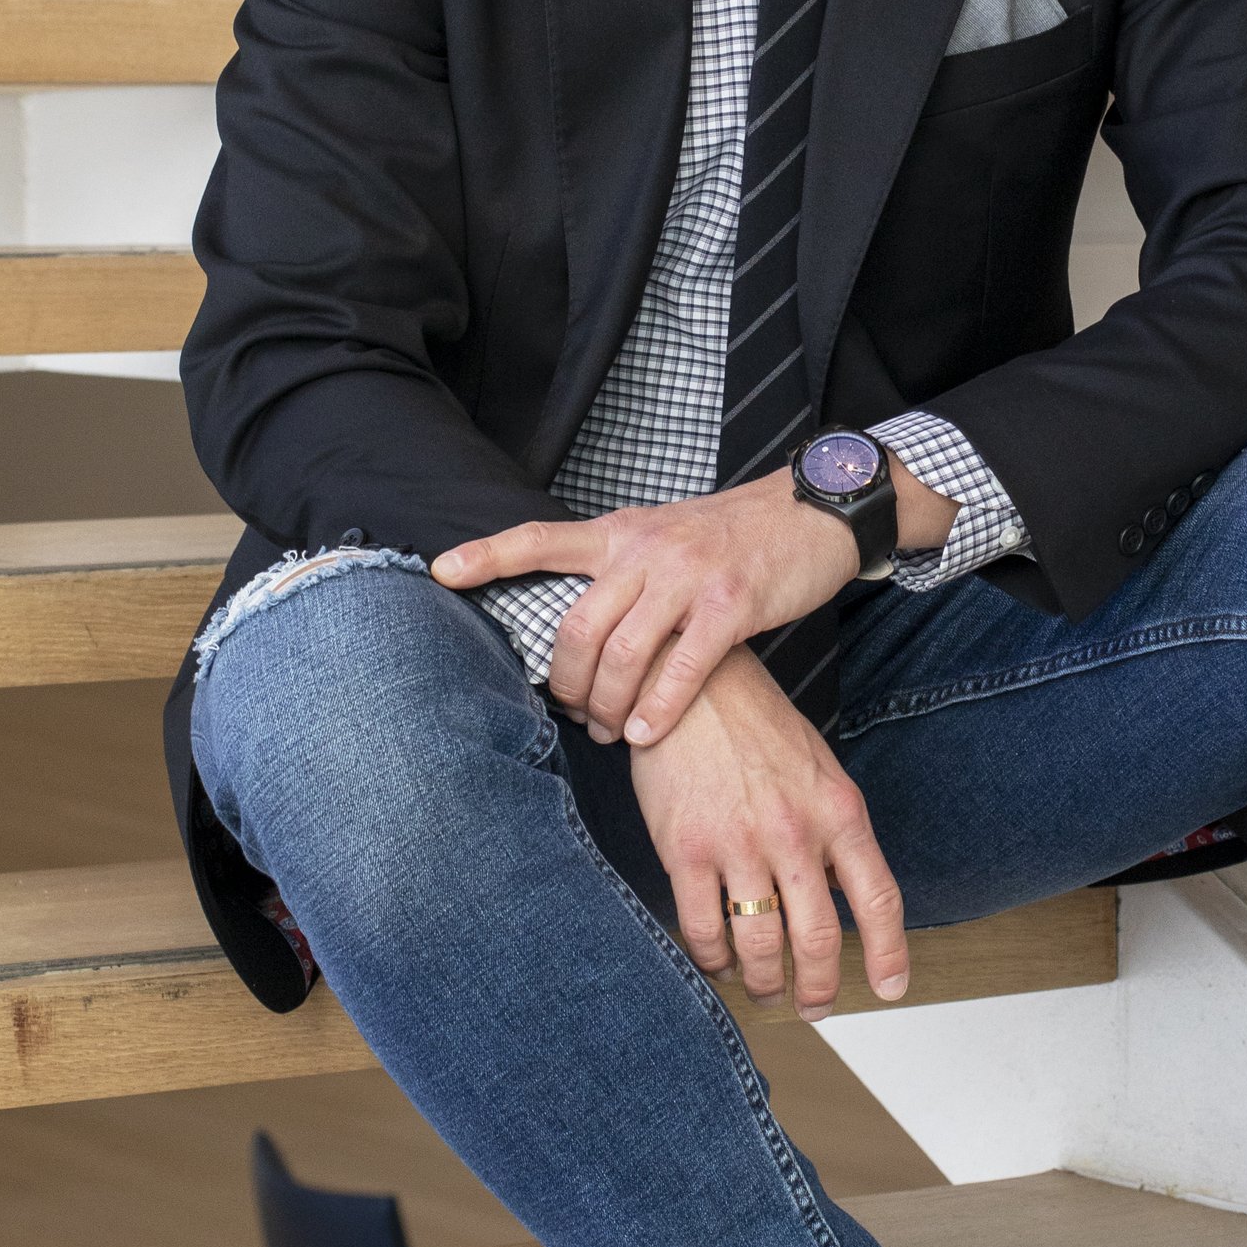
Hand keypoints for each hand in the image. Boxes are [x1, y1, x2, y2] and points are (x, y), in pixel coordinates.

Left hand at [431, 463, 956, 746]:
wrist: (807, 513)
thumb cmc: (729, 537)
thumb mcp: (662, 534)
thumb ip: (618, 569)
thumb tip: (574, 627)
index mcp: (621, 531)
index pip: (540, 539)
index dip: (487, 555)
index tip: (439, 572)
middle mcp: (646, 549)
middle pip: (576, 626)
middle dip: (565, 682)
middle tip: (574, 713)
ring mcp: (688, 577)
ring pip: (623, 655)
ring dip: (608, 707)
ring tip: (612, 731)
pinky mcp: (730, 607)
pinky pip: (681, 669)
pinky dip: (657, 709)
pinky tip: (647, 733)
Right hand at [630, 649, 910, 1018]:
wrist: (691, 682)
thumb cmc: (755, 726)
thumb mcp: (818, 769)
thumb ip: (834, 830)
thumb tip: (842, 893)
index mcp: (839, 811)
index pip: (877, 899)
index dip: (889, 954)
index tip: (891, 988)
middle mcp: (795, 834)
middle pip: (818, 940)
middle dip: (820, 988)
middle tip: (816, 1006)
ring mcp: (739, 845)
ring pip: (761, 946)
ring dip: (766, 983)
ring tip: (765, 990)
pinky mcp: (686, 851)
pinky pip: (703, 930)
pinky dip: (714, 961)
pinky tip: (720, 963)